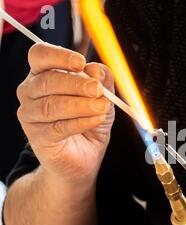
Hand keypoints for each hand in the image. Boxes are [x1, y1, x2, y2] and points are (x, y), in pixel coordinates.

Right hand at [17, 43, 114, 184]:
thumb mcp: (103, 97)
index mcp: (43, 74)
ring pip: (53, 105)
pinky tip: (96, 120)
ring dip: (81, 105)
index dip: (59, 56)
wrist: (85, 156)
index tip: (81, 62)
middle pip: (48, 80)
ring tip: (101, 107)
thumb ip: (103, 80)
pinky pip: (59, 127)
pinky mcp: (38, 137)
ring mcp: (31, 115)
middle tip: (98, 90)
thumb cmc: (89, 121)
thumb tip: (97, 70)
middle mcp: (31, 92)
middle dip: (77, 84)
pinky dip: (81, 122)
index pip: (40, 56)